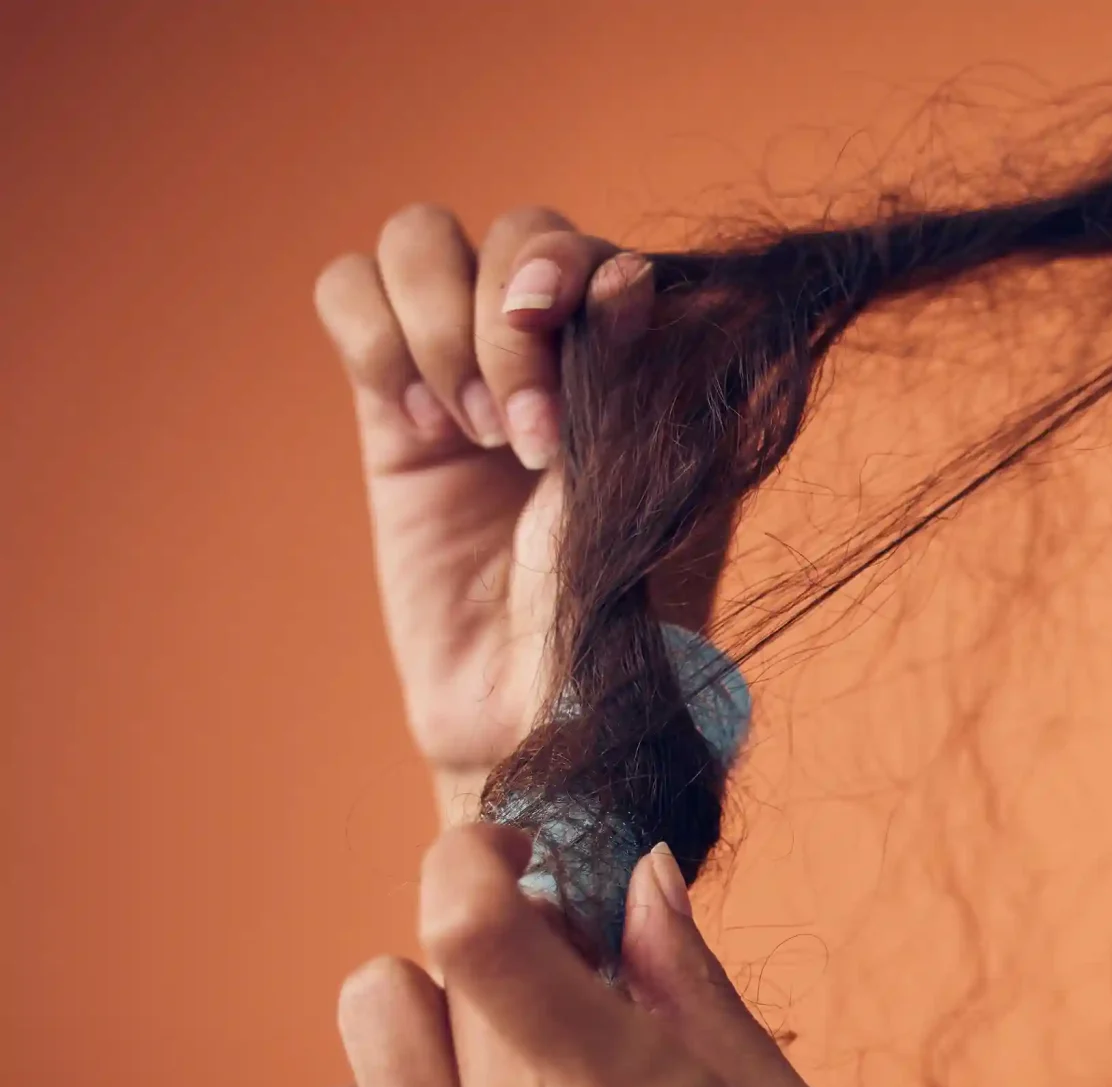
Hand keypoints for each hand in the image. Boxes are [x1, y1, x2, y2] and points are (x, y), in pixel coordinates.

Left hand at [262, 828, 1021, 1086]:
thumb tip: (645, 876)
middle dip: (508, 945)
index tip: (526, 856)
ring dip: (434, 1015)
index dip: (482, 853)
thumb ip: (710, 1002)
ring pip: (367, 1029)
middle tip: (573, 997)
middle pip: (440, 964)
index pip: (477, 919)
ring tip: (504, 1073)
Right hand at [313, 207, 681, 819]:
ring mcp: (472, 370)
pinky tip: (416, 426)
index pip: (606, 250)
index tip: (565, 362)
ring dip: (441, 324)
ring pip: (422, 238)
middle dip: (509, 318)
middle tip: (524, 437)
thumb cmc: (615, 629)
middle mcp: (562, 353)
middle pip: (520, 228)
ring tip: (471, 433)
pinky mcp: (392, 402)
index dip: (577, 277)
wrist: (530, 720)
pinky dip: (374, 336)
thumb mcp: (639, 503)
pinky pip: (351, 291)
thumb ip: (631, 384)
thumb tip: (630, 274)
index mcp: (647, 369)